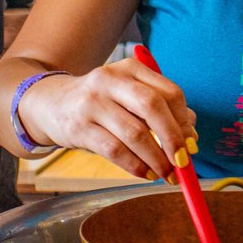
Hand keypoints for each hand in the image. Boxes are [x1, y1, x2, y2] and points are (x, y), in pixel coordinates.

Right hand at [18, 59, 196, 180]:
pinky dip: (135, 166)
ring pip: (135, 133)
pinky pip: (114, 150)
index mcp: (130, 68)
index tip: (191, 144)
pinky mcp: (79, 127)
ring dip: (156, 159)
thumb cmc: (102, 103)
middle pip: (153, 107)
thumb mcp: (129, 96)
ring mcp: (92, 103)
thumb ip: (161, 110)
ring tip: (166, 174)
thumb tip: (191, 137)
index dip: (184, 121)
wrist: (51, 104)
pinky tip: (144, 173)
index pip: (169, 92)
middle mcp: (111, 80)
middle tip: (183, 162)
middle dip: (173, 138)